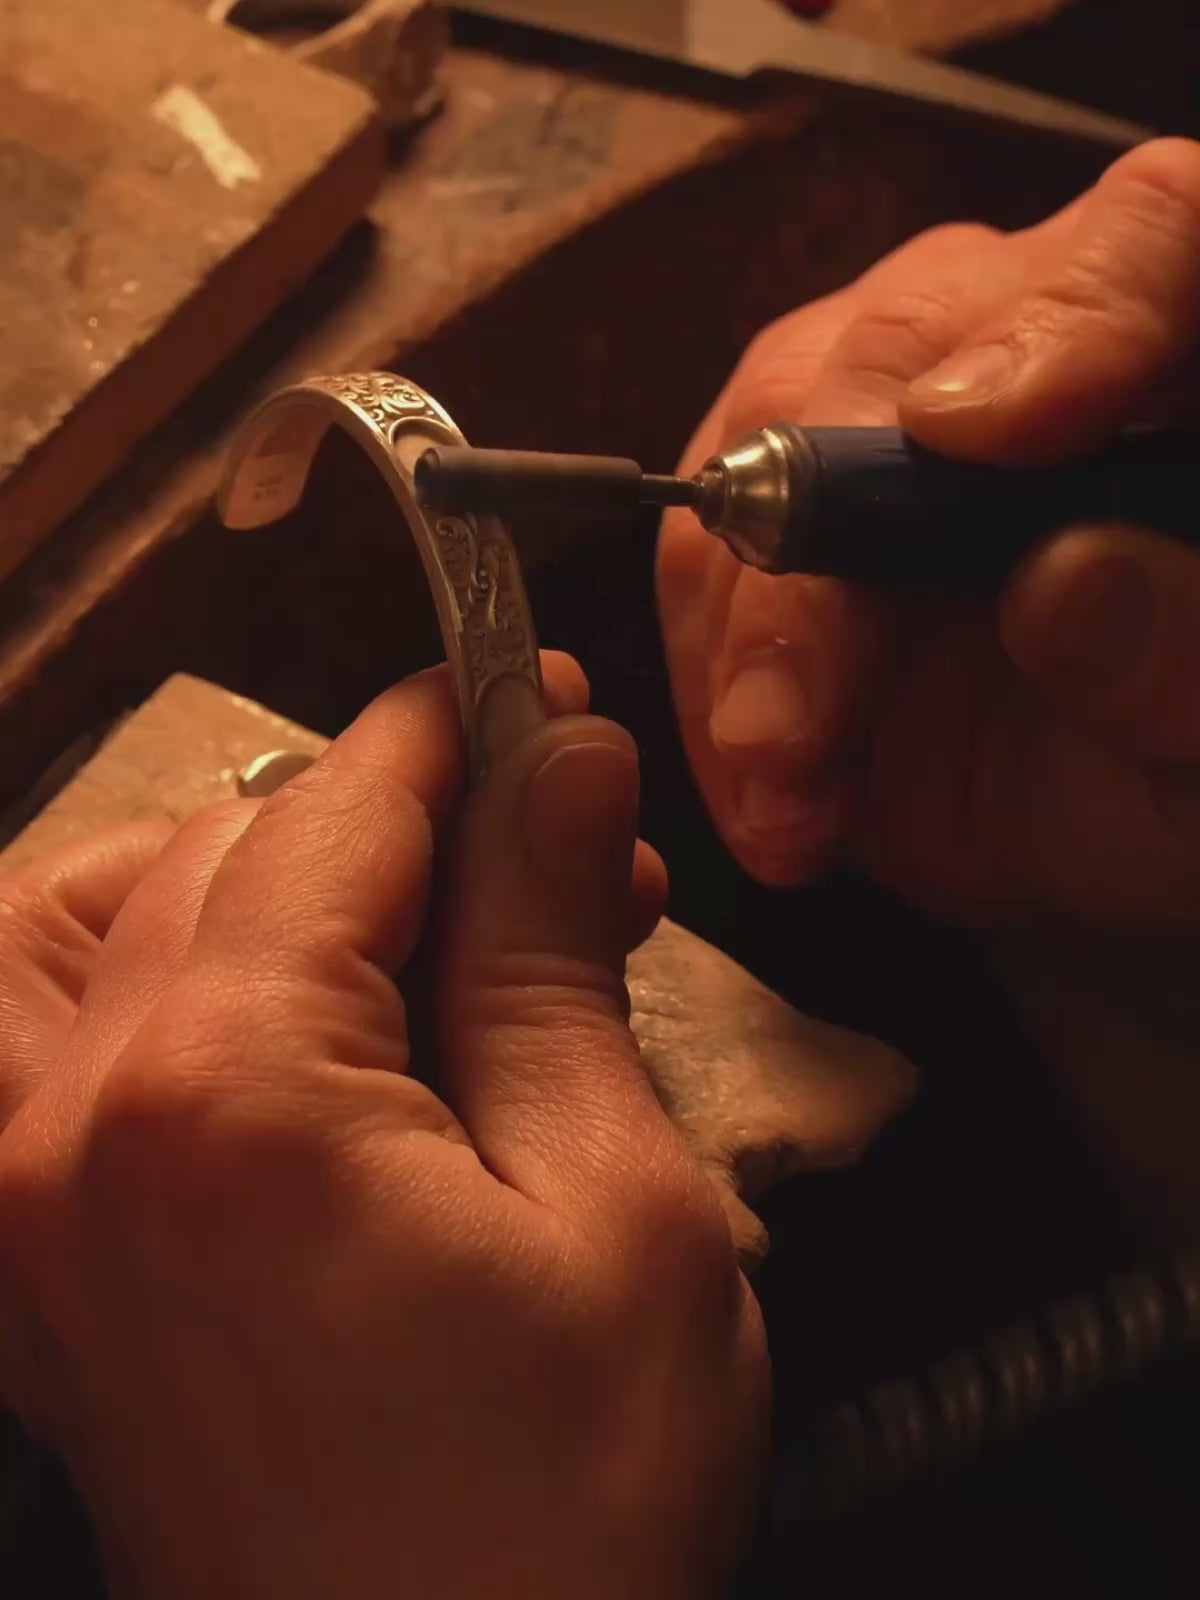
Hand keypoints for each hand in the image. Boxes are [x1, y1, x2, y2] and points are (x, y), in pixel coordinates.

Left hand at [0, 654, 766, 1599]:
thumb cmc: (558, 1522)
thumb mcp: (617, 1210)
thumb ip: (553, 956)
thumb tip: (563, 764)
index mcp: (225, 1101)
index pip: (338, 816)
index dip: (455, 730)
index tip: (536, 691)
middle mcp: (73, 1134)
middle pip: (226, 852)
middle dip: (402, 821)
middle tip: (551, 846)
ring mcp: (28, 1210)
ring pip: (87, 918)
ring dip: (242, 872)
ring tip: (392, 909)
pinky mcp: (39, 1269)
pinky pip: (37, 1040)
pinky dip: (144, 970)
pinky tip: (270, 999)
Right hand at [658, 137, 1199, 929]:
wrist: (1097, 850)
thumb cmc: (1171, 772)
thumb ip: (1181, 670)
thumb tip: (1067, 582)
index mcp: (1178, 361)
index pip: (1158, 244)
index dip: (1071, 316)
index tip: (976, 436)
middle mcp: (1038, 354)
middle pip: (905, 336)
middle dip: (827, 521)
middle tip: (796, 697)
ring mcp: (896, 427)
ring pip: (770, 434)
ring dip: (750, 628)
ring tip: (782, 782)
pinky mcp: (798, 518)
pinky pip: (711, 557)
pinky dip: (716, 684)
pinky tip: (770, 795)